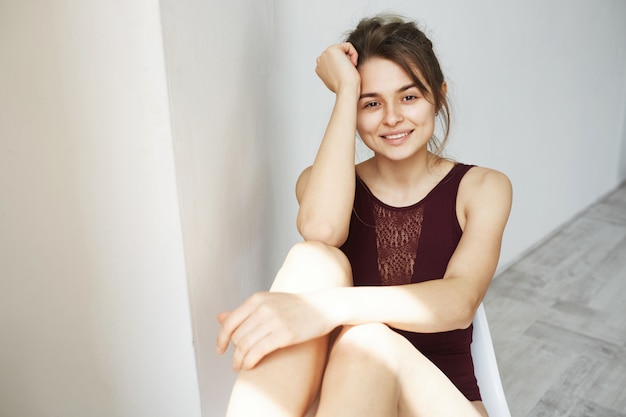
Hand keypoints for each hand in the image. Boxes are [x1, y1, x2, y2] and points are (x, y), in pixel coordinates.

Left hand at [216, 291, 333, 370]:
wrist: (325, 307)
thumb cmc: (296, 307)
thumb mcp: (268, 302)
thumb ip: (244, 311)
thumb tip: (219, 317)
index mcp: (257, 299)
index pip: (230, 322)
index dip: (221, 338)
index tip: (220, 349)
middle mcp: (263, 308)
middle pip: (237, 336)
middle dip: (234, 352)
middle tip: (235, 362)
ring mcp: (274, 320)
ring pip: (245, 345)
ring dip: (239, 360)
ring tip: (240, 367)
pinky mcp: (284, 334)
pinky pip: (258, 351)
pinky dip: (250, 362)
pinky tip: (250, 366)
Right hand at [315, 42, 360, 93]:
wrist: (346, 89)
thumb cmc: (344, 87)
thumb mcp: (337, 79)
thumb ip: (335, 71)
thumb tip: (339, 67)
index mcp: (319, 68)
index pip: (334, 59)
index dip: (342, 66)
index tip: (345, 75)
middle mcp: (320, 60)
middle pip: (338, 53)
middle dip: (345, 60)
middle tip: (348, 72)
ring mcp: (325, 54)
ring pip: (342, 49)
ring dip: (349, 57)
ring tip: (349, 68)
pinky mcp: (333, 49)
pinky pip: (348, 46)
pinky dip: (353, 53)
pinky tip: (352, 63)